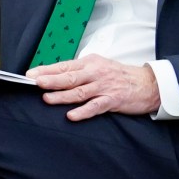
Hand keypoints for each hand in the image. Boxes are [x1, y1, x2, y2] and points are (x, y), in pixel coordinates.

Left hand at [28, 54, 159, 120]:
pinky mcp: (113, 100)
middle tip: (35, 82)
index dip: (47, 70)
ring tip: (47, 98)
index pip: (64, 65)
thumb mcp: (98, 67)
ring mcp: (104, 86)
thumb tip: (53, 76)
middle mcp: (95, 73)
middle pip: (70, 76)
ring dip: (63, 95)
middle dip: (51, 79)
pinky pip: (95, 106)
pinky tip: (72, 115)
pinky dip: (83, 111)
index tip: (31, 74)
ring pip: (80, 92)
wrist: (148, 84)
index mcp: (90, 63)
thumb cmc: (119, 76)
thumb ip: (79, 71)